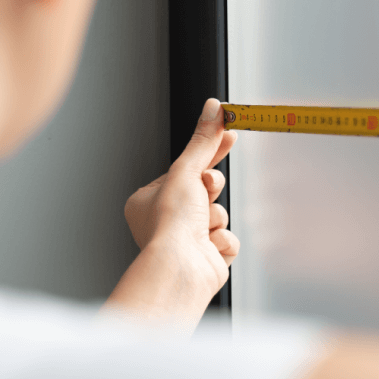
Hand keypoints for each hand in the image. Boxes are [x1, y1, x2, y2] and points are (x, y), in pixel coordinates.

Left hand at [123, 98, 238, 297]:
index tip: (229, 133)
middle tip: (206, 189)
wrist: (181, 269)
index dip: (209, 151)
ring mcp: (186, 241)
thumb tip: (213, 109)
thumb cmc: (170, 226)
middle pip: (205, 191)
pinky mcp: (206, 257)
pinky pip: (226, 237)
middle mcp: (166, 221)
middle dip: (211, 190)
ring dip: (215, 217)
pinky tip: (209, 247)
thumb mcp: (186, 171)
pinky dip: (222, 240)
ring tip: (201, 227)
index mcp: (149, 200)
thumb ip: (203, 141)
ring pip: (218, 214)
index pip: (185, 168)